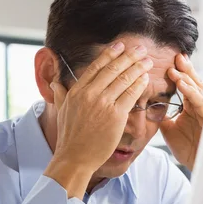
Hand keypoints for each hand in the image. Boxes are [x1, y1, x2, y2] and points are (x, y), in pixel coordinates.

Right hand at [44, 42, 152, 197]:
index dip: (110, 54)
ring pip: (124, 79)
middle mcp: (90, 94)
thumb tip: (54, 83)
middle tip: (140, 49)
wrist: (75, 157)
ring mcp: (103, 104)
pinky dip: (139, 85)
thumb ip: (60, 95)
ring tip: (147, 61)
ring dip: (138, 68)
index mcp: (77, 91)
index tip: (119, 45)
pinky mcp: (115, 116)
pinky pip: (130, 95)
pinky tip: (145, 79)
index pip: (96, 67)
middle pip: (113, 69)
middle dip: (129, 56)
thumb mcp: (61, 112)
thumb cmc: (69, 137)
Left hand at [161, 53, 202, 170]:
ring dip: (186, 77)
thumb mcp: (169, 128)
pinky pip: (199, 100)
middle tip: (175, 56)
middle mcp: (199, 105)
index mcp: (191, 106)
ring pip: (197, 88)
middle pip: (193, 82)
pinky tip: (182, 83)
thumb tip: (147, 105)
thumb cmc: (187, 148)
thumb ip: (161, 115)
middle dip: (184, 68)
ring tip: (174, 67)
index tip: (166, 62)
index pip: (184, 85)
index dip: (178, 73)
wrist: (198, 163)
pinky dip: (190, 91)